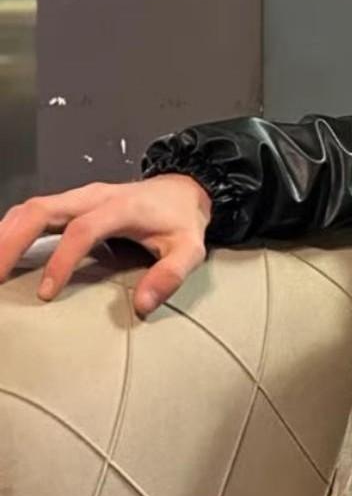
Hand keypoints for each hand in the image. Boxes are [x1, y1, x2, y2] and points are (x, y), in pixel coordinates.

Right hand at [0, 174, 212, 317]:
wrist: (182, 189)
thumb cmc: (182, 221)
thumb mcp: (189, 249)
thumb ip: (170, 275)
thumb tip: (143, 305)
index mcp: (121, 207)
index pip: (81, 230)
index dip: (61, 260)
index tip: (46, 292)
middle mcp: (93, 196)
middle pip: (41, 210)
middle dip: (12, 241)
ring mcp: (78, 196)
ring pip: (31, 207)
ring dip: (6, 233)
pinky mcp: (70, 202)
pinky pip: (33, 210)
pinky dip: (12, 227)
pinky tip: (2, 248)